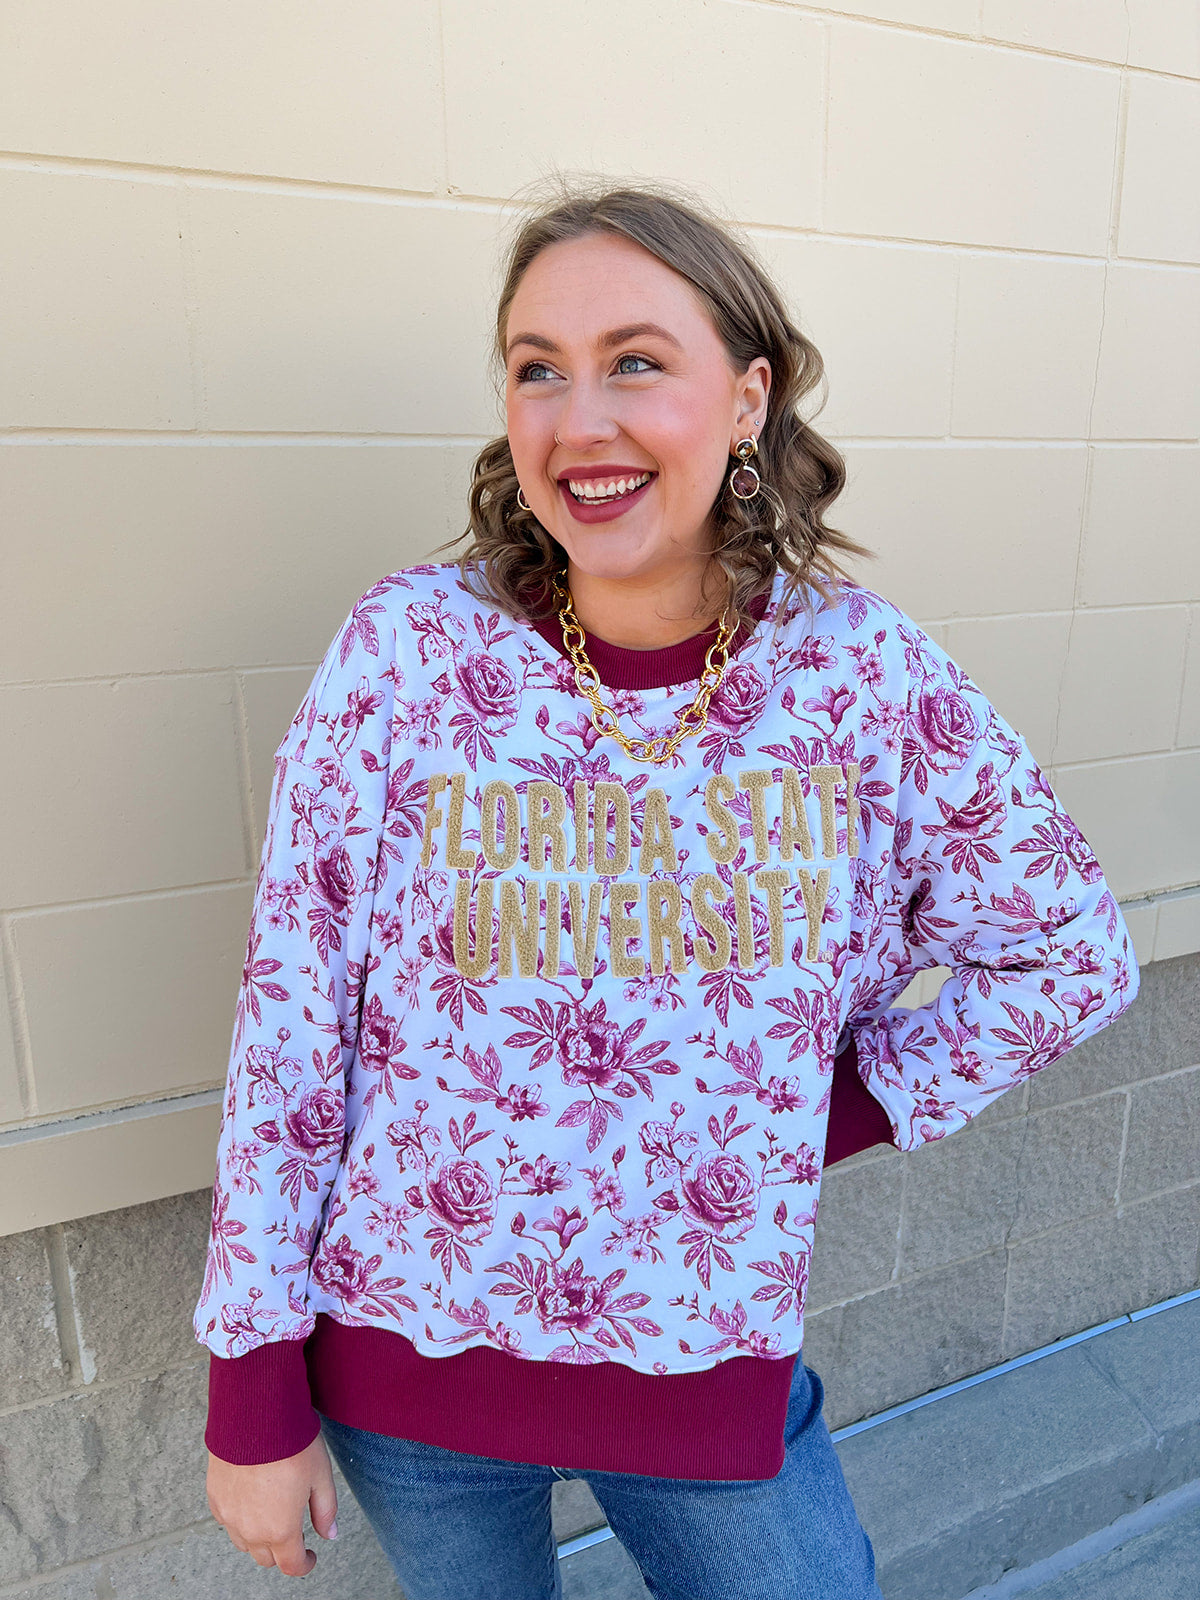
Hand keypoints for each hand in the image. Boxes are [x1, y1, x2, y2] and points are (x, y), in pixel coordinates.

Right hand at [207, 1434, 338, 1576]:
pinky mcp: (215, 1499)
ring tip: (273, 1511)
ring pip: (245, 1543)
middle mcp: (251, 1530)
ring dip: (259, 1537)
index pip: (292, 1566)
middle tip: (294, 1528)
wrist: (254, 1416)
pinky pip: (228, 1522)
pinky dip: (241, 1519)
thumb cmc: (291, 1443)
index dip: (305, 1564)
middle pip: (267, 1558)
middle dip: (283, 1549)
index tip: (310, 1555)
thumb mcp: (320, 1476)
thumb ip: (325, 1510)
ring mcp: (229, 1517)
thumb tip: (329, 1534)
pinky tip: (252, 1498)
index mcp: (281, 1530)